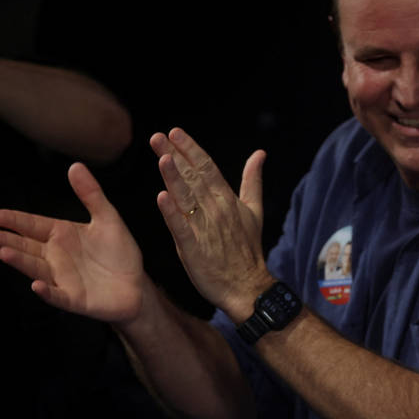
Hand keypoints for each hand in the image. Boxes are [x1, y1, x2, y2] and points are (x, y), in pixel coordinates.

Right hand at [0, 163, 145, 321]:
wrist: (136, 285)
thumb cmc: (119, 252)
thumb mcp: (108, 218)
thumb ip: (91, 194)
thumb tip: (75, 165)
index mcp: (62, 235)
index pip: (32, 225)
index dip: (14, 220)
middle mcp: (56, 256)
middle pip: (26, 246)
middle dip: (6, 240)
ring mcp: (62, 278)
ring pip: (36, 269)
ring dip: (20, 262)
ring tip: (4, 252)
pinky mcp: (73, 298)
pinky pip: (57, 295)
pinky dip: (46, 291)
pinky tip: (37, 285)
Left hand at [149, 128, 273, 320]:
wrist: (248, 286)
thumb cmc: (247, 248)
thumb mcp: (254, 210)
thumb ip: (253, 180)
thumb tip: (260, 153)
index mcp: (228, 200)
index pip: (207, 168)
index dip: (191, 149)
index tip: (175, 132)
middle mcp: (216, 210)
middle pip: (193, 178)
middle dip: (176, 156)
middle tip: (158, 136)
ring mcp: (205, 230)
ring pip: (187, 198)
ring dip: (174, 177)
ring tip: (161, 157)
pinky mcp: (195, 250)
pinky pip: (182, 228)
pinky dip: (173, 213)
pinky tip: (162, 197)